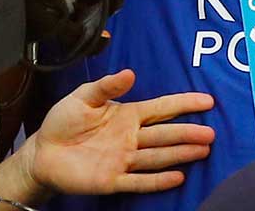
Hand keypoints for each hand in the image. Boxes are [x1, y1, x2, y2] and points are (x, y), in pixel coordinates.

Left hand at [14, 70, 213, 198]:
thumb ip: (106, 86)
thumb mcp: (83, 96)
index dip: (183, 104)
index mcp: (127, 115)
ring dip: (180, 154)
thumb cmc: (63, 122)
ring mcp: (123, 160)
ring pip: (157, 156)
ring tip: (203, 151)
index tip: (207, 101)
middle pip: (165, 134)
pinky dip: (158, 180)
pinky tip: (178, 176)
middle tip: (211, 133)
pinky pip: (139, 180)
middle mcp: (131, 138)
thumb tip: (130, 73)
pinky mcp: (112, 180)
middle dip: (188, 133)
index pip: (161, 108)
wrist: (43, 152)